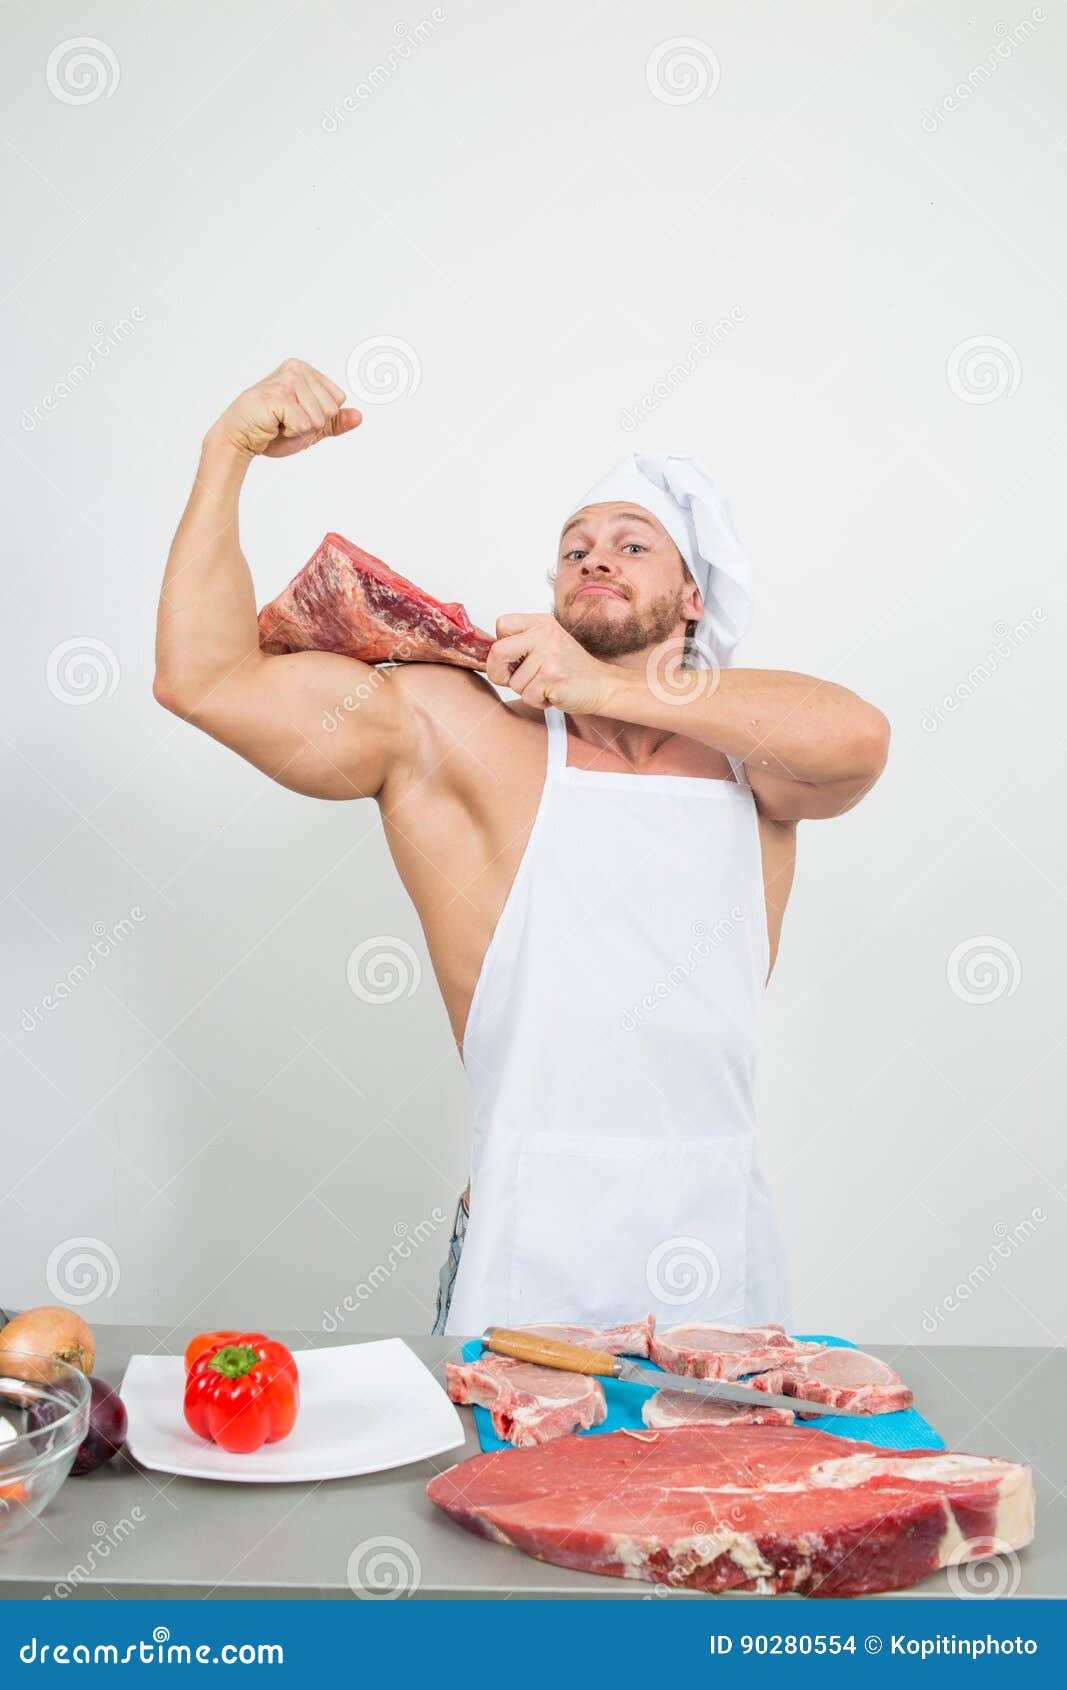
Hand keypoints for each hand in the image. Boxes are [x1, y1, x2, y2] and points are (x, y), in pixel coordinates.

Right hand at [210, 358, 361, 458]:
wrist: (241, 438)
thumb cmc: (272, 430)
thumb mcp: (311, 427)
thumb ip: (335, 422)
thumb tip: (359, 417)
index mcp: (306, 370)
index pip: (337, 400)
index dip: (320, 417)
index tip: (296, 415)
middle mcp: (297, 368)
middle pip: (331, 409)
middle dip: (311, 424)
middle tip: (286, 420)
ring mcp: (287, 379)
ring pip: (319, 418)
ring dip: (299, 429)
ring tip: (278, 421)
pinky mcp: (278, 395)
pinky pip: (304, 425)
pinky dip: (290, 432)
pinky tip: (273, 424)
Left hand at [487, 614, 613, 713]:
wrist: (602, 685)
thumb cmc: (571, 668)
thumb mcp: (547, 644)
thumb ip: (520, 644)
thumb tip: (487, 656)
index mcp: (541, 623)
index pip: (501, 625)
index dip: (499, 647)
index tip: (509, 659)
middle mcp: (545, 635)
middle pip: (497, 652)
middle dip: (498, 672)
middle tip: (513, 679)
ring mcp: (550, 656)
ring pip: (513, 682)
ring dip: (526, 691)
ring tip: (546, 685)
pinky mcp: (553, 678)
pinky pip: (527, 696)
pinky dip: (538, 701)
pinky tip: (553, 693)